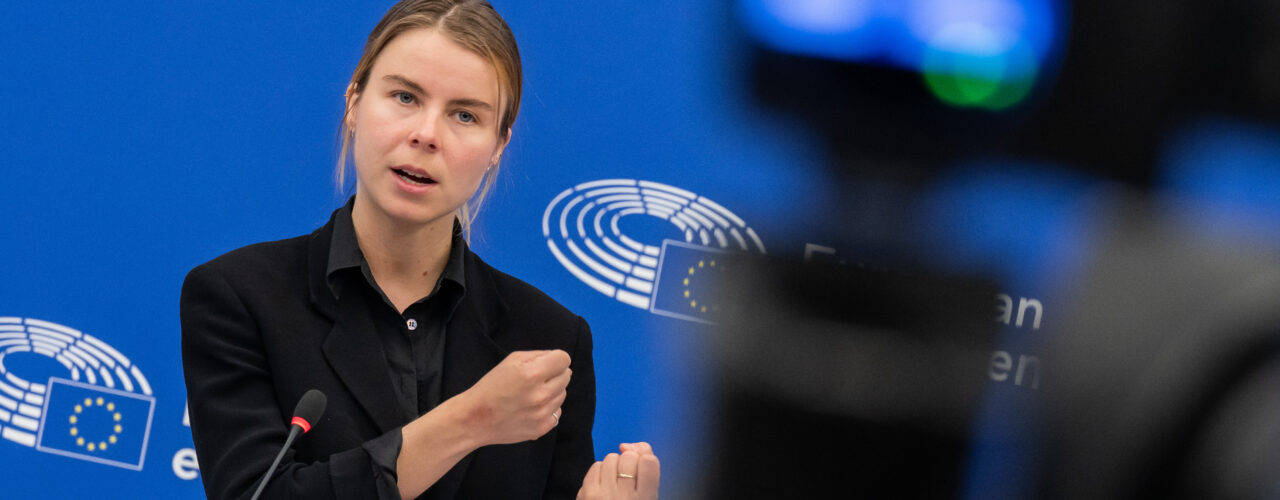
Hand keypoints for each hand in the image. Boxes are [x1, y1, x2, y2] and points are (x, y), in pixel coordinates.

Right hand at [456, 350, 570, 445]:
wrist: (476, 418)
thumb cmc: (492, 386)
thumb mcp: (511, 361)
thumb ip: (539, 356)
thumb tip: (564, 363)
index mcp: (532, 374)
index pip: (564, 359)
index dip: (555, 359)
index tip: (545, 364)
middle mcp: (540, 395)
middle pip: (566, 376)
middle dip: (554, 374)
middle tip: (534, 380)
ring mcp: (542, 414)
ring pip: (562, 394)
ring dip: (551, 391)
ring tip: (531, 394)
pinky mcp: (542, 428)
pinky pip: (557, 412)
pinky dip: (548, 408)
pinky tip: (531, 408)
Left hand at [577, 442, 659, 499]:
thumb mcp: (648, 497)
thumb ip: (647, 470)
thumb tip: (630, 445)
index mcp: (646, 499)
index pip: (649, 461)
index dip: (646, 460)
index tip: (643, 469)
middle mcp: (625, 498)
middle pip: (629, 457)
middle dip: (629, 461)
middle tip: (628, 477)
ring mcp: (603, 496)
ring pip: (611, 458)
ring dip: (614, 465)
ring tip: (616, 482)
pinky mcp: (586, 494)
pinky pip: (595, 466)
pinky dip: (600, 471)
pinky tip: (604, 484)